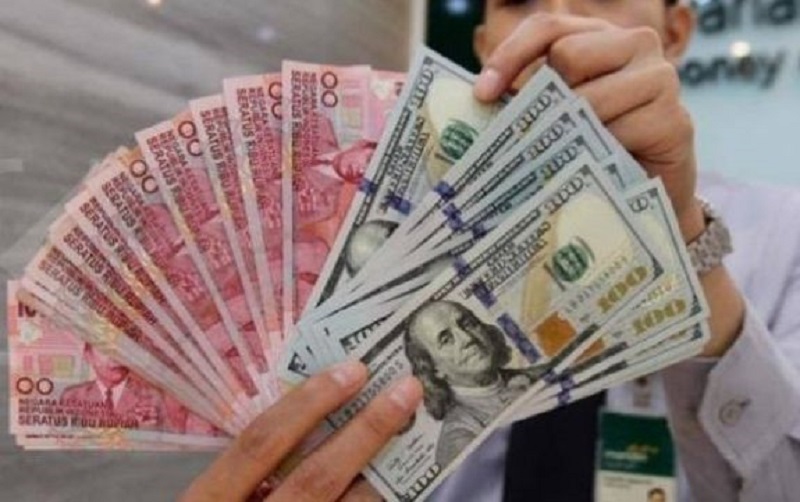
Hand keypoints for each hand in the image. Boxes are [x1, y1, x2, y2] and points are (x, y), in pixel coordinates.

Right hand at [181, 361, 422, 501]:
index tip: (352, 369)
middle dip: (366, 430)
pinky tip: (397, 482)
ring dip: (384, 473)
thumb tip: (311, 415)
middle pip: (315, 477)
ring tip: (413, 434)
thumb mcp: (214, 498)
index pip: (260, 443)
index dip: (307, 403)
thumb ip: (246, 468)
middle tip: (407, 389)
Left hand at [474, 13, 704, 241]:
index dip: (510, 55)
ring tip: (567, 157)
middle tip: (538, 135)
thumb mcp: (557, 114)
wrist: (646, 193)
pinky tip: (597, 168)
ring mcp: (662, 78)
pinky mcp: (674, 119)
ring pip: (590, 97)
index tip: (482, 94)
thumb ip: (532, 97)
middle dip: (545, 100)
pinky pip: (619, 132)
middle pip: (568, 55)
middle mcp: (637, 44)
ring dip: (568, 134)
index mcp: (601, 36)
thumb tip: (481, 100)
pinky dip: (598, 155)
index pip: (548, 26)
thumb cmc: (594, 149)